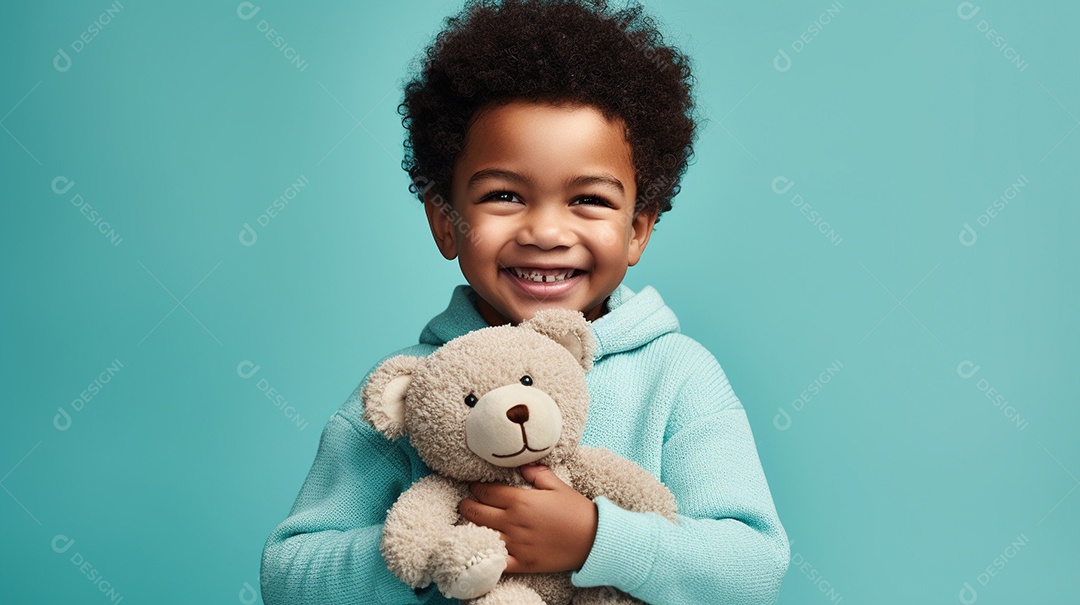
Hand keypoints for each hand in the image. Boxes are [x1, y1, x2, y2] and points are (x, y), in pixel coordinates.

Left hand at [459, 464, 597, 573]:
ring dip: (471, 528)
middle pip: (476, 512)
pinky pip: (495, 560)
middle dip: (467, 506)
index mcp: (521, 500)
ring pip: (480, 535)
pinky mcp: (522, 563)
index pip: (486, 492)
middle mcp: (513, 522)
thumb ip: (536, 473)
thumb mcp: (558, 485)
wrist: (594, 540)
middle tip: (465, 503)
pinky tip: (480, 549)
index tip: (473, 487)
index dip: (476, 488)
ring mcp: (516, 544)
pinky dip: (484, 555)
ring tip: (469, 523)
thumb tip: (520, 466)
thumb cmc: (577, 511)